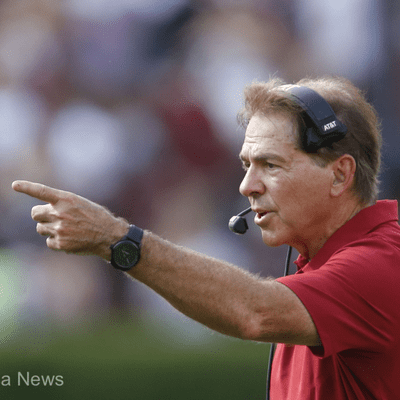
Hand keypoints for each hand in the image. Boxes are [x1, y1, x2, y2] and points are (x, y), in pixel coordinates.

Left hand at [12, 180, 128, 259]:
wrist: (109, 235)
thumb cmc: (96, 217)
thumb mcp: (81, 203)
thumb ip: (62, 204)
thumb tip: (43, 213)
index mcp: (67, 199)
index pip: (42, 191)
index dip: (27, 187)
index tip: (15, 185)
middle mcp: (61, 213)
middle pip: (35, 214)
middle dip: (41, 215)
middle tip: (54, 217)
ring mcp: (60, 229)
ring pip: (40, 229)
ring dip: (49, 228)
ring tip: (66, 229)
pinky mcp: (61, 244)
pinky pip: (49, 242)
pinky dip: (56, 241)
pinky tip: (70, 239)